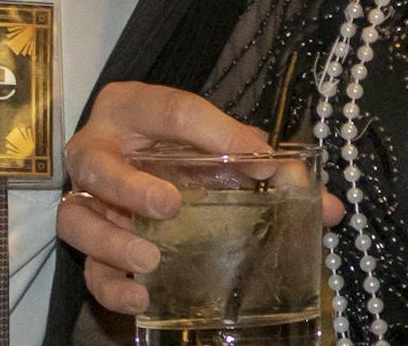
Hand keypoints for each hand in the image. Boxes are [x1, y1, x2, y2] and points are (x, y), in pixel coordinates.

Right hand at [58, 82, 340, 317]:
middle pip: (98, 164)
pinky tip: (141, 298)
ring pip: (77, 220)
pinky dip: (110, 285)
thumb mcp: (220, 143)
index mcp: (134, 108)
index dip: (216, 132)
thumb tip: (331, 209)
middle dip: (130, 187)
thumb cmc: (183, 146)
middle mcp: (97, 149)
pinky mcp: (86, 240)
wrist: (142, 163)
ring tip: (151, 261)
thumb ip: (269, 166)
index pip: (172, 110)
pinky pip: (86, 267)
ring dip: (112, 242)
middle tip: (170, 206)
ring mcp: (84, 198)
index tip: (257, 161)